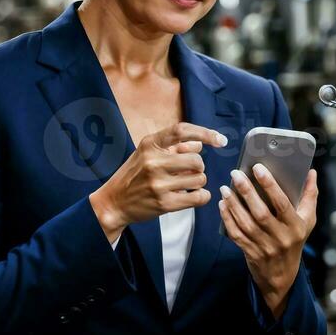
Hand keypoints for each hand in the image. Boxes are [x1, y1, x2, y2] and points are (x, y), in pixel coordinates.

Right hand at [89, 122, 225, 241]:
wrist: (114, 202)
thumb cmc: (134, 175)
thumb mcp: (147, 153)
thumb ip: (173, 146)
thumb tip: (199, 143)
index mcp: (150, 144)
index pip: (182, 131)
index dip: (205, 133)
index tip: (221, 140)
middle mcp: (153, 162)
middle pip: (196, 159)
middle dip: (198, 166)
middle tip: (189, 171)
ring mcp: (158, 184)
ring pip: (199, 179)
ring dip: (198, 182)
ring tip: (186, 184)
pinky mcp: (164, 204)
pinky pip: (199, 197)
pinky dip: (202, 196)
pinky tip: (194, 195)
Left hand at [219, 166, 316, 320]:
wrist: (282, 275)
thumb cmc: (295, 240)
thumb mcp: (308, 220)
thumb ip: (310, 195)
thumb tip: (311, 172)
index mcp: (296, 227)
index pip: (282, 203)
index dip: (270, 185)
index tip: (258, 168)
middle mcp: (281, 238)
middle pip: (261, 213)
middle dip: (247, 192)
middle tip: (236, 174)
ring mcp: (264, 247)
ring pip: (246, 223)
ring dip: (234, 204)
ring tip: (225, 188)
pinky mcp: (250, 252)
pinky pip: (236, 234)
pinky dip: (228, 219)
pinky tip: (222, 205)